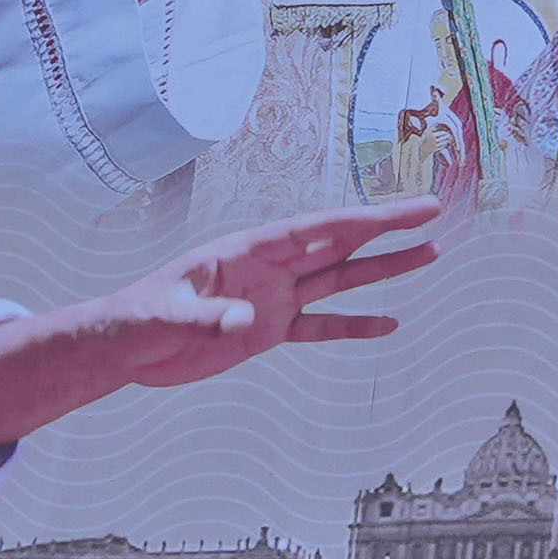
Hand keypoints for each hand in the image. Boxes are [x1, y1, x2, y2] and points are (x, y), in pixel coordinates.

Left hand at [0, 202, 447, 448]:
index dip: (363, 220)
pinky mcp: (266, 331)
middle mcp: (267, 269)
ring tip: (428, 256)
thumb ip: (205, 318)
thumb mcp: (164, 317)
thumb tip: (245, 321)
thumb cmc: (136, 320)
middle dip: (386, 230)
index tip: (406, 210)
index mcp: (245, 251)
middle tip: (434, 214)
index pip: (315, 231)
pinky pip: (320, 326)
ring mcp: (272, 299)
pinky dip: (354, 326)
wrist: (123, 348)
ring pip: (339, 280)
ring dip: (382, 271)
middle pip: (338, 244)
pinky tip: (388, 325)